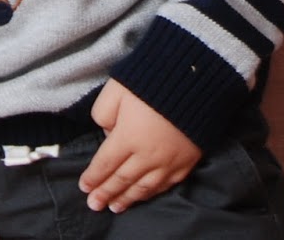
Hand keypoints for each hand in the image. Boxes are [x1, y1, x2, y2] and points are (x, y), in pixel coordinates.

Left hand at [79, 79, 201, 213]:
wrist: (199, 78)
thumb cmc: (154, 77)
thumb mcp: (117, 87)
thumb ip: (104, 112)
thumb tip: (107, 132)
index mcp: (127, 137)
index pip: (105, 163)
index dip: (93, 177)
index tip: (84, 186)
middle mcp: (147, 154)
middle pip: (122, 179)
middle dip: (106, 193)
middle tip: (94, 204)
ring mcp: (169, 160)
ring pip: (143, 187)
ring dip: (127, 198)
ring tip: (116, 206)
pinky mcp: (187, 160)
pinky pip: (166, 184)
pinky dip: (152, 193)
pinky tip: (145, 195)